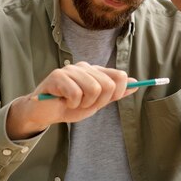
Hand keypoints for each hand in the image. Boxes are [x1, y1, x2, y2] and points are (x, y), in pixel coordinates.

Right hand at [7, 62, 134, 139]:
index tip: (105, 102)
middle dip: (98, 102)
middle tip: (84, 104)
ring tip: (74, 103)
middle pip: (109, 85)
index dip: (117, 93)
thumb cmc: (69, 106)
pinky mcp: (58, 76)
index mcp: (95, 71)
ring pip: (93, 89)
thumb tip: (135, 84)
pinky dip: (72, 104)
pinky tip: (64, 101)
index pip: (119, 75)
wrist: (45, 113)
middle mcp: (85, 67)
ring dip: (84, 104)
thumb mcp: (96, 102)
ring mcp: (71, 69)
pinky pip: (76, 93)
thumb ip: (114, 93)